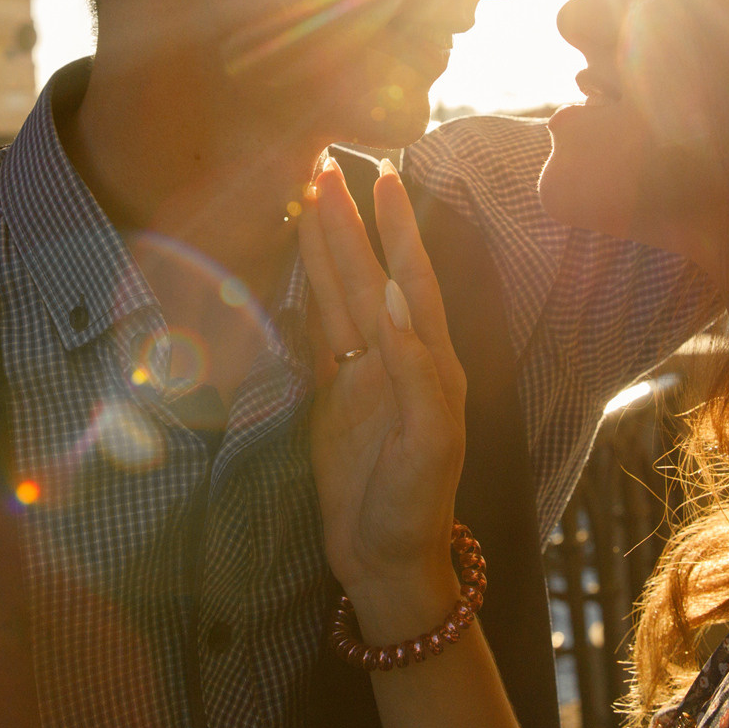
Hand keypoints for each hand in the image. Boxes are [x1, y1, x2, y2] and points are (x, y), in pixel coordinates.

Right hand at [299, 155, 469, 639]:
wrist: (387, 562)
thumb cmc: (414, 509)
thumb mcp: (426, 442)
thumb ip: (414, 370)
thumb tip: (391, 298)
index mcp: (430, 364)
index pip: (409, 279)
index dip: (396, 228)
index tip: (384, 175)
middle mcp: (398, 358)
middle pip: (367, 273)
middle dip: (350, 220)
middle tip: (325, 165)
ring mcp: (364, 375)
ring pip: (340, 293)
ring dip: (326, 245)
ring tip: (309, 196)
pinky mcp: (333, 396)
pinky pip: (317, 330)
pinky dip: (306, 290)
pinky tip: (298, 260)